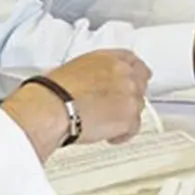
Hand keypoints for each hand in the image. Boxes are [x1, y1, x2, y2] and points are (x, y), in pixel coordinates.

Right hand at [0, 49, 149, 155]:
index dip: (134, 74)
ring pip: (138, 108)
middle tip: (115, 108)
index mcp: (109, 58)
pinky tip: (109, 136)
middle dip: (129, 97)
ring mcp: (130, 95)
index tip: (133, 82)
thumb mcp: (75, 69)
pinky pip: (133, 129)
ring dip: (125, 116)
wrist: (54, 107)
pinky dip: (122, 134)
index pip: (133, 62)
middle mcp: (124, 73)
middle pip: (140, 85)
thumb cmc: (55, 90)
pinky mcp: (129, 117)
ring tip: (106, 123)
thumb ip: (94, 73)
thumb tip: (93, 83)